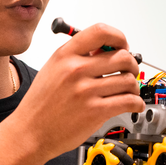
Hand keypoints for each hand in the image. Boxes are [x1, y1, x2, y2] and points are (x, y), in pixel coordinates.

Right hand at [9, 23, 144, 163]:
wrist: (29, 132)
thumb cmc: (40, 104)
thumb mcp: (52, 70)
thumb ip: (77, 57)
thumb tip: (105, 50)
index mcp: (65, 55)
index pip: (101, 32)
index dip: (119, 37)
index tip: (123, 45)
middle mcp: (76, 70)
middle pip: (122, 56)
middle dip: (132, 64)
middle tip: (129, 72)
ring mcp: (86, 91)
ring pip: (128, 80)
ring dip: (134, 86)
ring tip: (129, 91)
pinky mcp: (95, 111)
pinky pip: (128, 101)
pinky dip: (136, 103)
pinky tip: (132, 105)